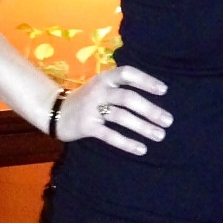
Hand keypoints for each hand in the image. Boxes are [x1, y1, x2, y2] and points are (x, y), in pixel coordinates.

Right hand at [53, 66, 171, 154]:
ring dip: (143, 127)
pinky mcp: (87, 127)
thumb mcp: (100, 86)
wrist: (54, 111)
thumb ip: (121, 88)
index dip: (146, 80)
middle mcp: (99, 91)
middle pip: (128, 98)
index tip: (163, 90)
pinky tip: (141, 149)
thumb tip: (153, 96)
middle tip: (168, 120)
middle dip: (150, 109)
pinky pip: (110, 135)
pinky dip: (127, 143)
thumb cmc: (86, 99)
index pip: (127, 74)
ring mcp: (91, 109)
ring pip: (121, 117)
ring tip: (160, 135)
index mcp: (104, 78)